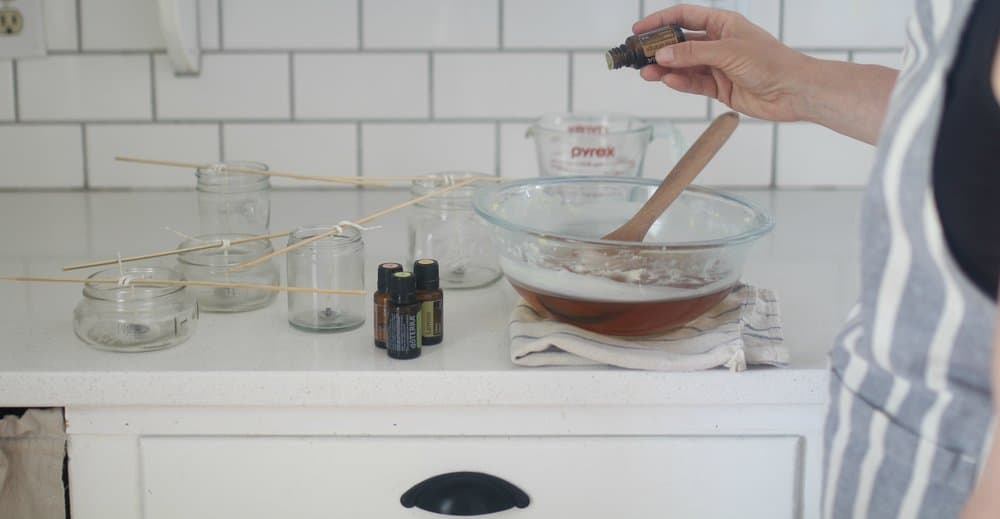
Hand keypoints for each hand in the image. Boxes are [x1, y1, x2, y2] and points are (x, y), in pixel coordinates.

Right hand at [634, 4, 813, 121]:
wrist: (793, 91)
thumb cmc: (771, 62)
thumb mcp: (728, 51)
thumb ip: (692, 53)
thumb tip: (662, 54)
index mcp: (722, 24)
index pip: (684, 16)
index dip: (660, 20)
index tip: (639, 30)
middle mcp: (718, 43)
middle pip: (680, 42)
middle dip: (658, 49)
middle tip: (638, 56)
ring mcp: (718, 66)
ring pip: (683, 66)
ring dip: (665, 69)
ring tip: (647, 73)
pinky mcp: (719, 88)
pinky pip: (693, 83)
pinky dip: (680, 83)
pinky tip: (667, 81)